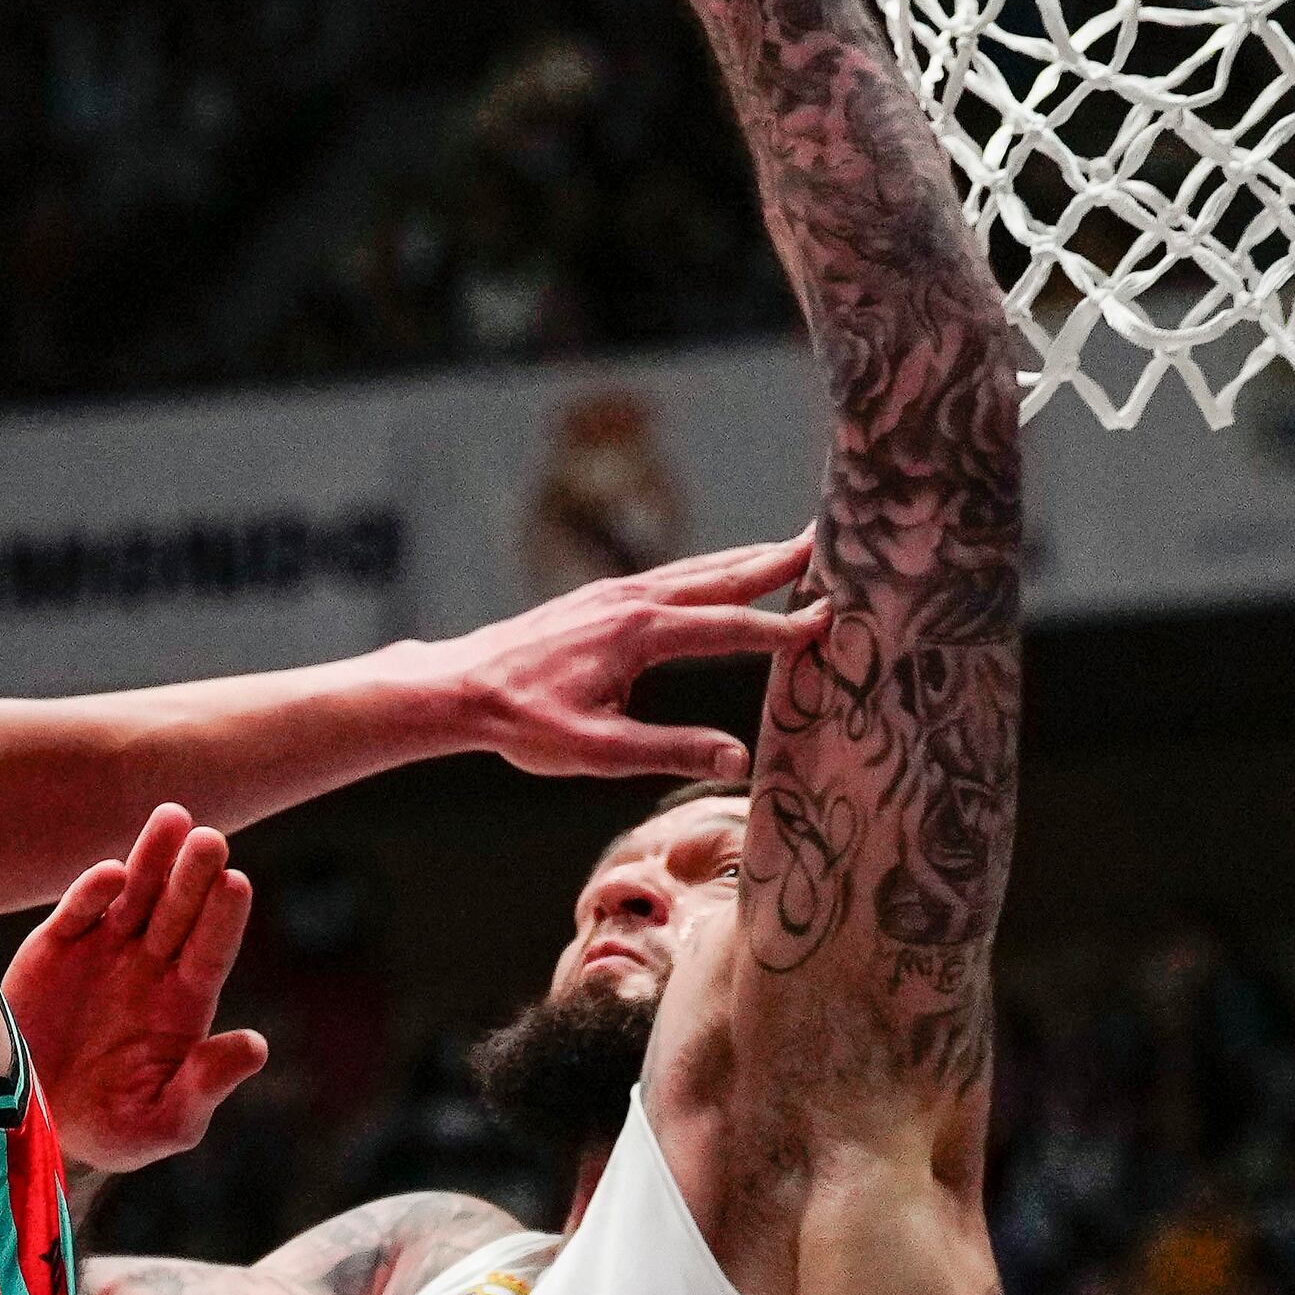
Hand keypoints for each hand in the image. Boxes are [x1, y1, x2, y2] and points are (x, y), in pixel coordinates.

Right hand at [4, 807, 266, 1178]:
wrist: (31, 1129)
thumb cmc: (109, 1131)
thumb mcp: (165, 1121)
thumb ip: (206, 1084)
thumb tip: (255, 1045)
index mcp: (182, 1006)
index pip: (209, 952)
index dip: (223, 919)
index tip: (237, 883)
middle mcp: (147, 969)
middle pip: (178, 912)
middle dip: (194, 876)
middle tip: (212, 839)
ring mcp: (101, 954)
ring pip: (134, 896)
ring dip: (153, 859)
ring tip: (174, 819)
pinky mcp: (53, 950)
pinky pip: (78, 913)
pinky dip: (93, 892)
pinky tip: (113, 874)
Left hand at [399, 531, 817, 784]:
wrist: (461, 686)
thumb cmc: (524, 723)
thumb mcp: (597, 751)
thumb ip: (670, 751)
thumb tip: (740, 758)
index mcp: (640, 633)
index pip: (730, 628)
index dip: (784, 627)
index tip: (833, 620)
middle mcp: (633, 600)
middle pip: (722, 576)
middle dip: (778, 559)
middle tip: (830, 536)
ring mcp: (616, 594)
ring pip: (697, 570)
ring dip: (748, 558)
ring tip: (792, 547)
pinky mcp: (601, 598)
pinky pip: (671, 576)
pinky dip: (710, 570)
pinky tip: (720, 575)